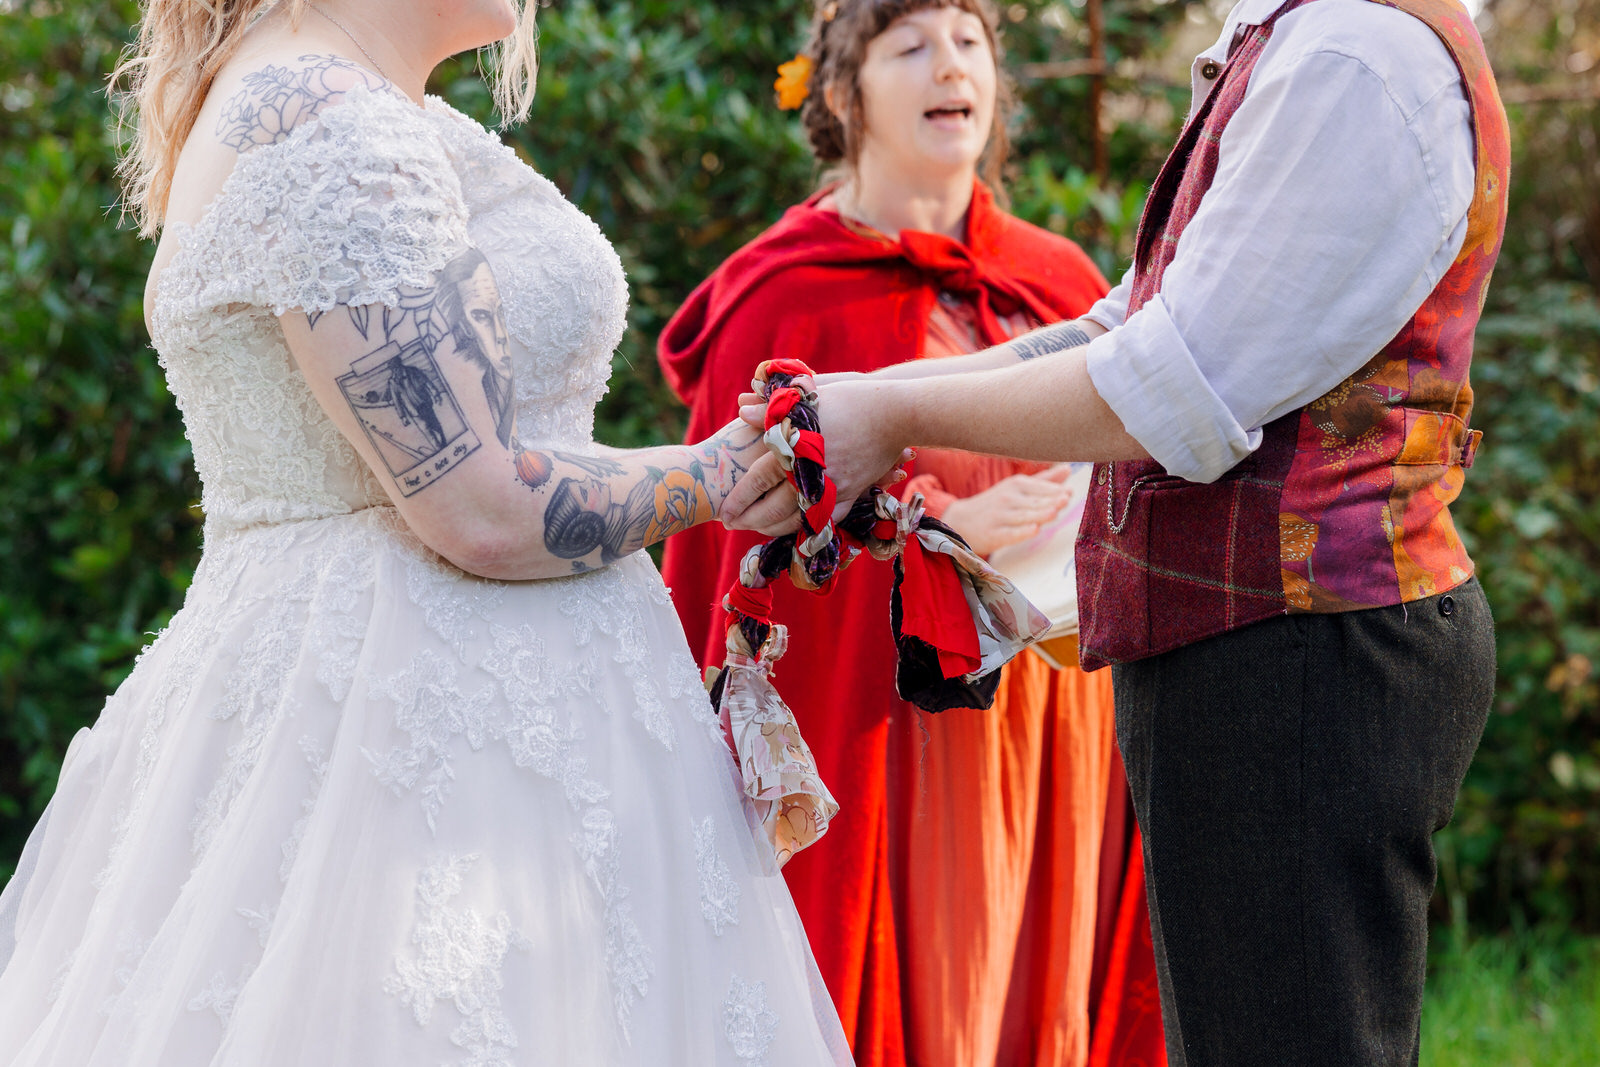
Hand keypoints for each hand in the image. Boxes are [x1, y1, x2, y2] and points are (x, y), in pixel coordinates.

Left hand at [721, 377, 913, 534]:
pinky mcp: (852, 493)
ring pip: (798, 518)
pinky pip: (825, 518)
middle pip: (774, 507)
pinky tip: (794, 527)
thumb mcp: (808, 397)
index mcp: (797, 448)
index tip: (721, 513)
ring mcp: (833, 487)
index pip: (758, 479)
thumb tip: (741, 409)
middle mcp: (812, 473)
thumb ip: (772, 408)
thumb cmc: (851, 398)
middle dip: (750, 520)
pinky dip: (807, 525)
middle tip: (731, 526)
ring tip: (757, 529)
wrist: (897, 414)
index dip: (738, 498)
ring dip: (774, 527)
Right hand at [939, 465, 1075, 556]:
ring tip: (1054, 512)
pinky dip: (1022, 532)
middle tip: (1065, 498)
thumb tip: (1068, 469)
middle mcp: (1008, 498)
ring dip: (1039, 514)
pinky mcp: (994, 534)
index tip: (1069, 493)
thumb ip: (1044, 481)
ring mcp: (1000, 516)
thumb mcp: (1016, 488)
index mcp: (1016, 484)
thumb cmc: (996, 503)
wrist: (961, 521)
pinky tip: (1034, 530)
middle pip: (1034, 502)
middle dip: (1050, 500)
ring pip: (1024, 516)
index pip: (1041, 487)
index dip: (1056, 491)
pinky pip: (1010, 534)